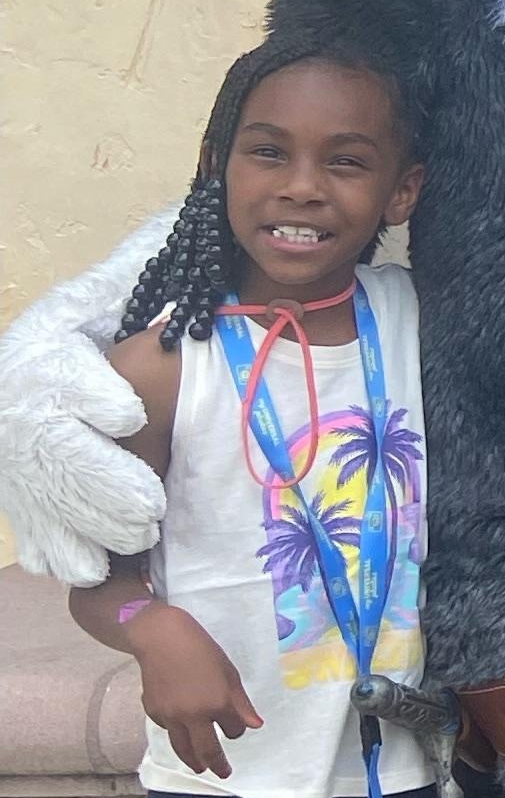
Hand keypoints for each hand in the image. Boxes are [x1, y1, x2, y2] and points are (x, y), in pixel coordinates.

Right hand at [0, 213, 176, 582]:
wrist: (39, 364)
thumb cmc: (98, 321)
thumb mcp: (115, 288)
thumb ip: (148, 271)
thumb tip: (193, 229)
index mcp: (45, 346)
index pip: (61, 371)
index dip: (92, 393)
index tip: (128, 412)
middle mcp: (18, 400)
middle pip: (52, 446)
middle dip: (101, 478)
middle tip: (151, 505)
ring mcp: (13, 449)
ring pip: (42, 492)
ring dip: (87, 521)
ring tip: (138, 536)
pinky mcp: (15, 487)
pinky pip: (29, 524)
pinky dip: (57, 550)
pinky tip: (89, 568)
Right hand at [131, 607, 261, 778]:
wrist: (162, 640)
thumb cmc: (202, 651)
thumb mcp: (229, 673)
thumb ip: (241, 703)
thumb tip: (254, 726)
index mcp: (217, 703)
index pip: (233, 729)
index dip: (237, 730)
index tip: (237, 729)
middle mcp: (194, 715)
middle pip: (207, 750)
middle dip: (217, 764)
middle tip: (223, 773)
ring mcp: (171, 717)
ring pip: (183, 748)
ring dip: (193, 761)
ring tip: (199, 768)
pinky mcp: (154, 713)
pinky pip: (168, 731)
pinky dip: (176, 735)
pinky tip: (181, 735)